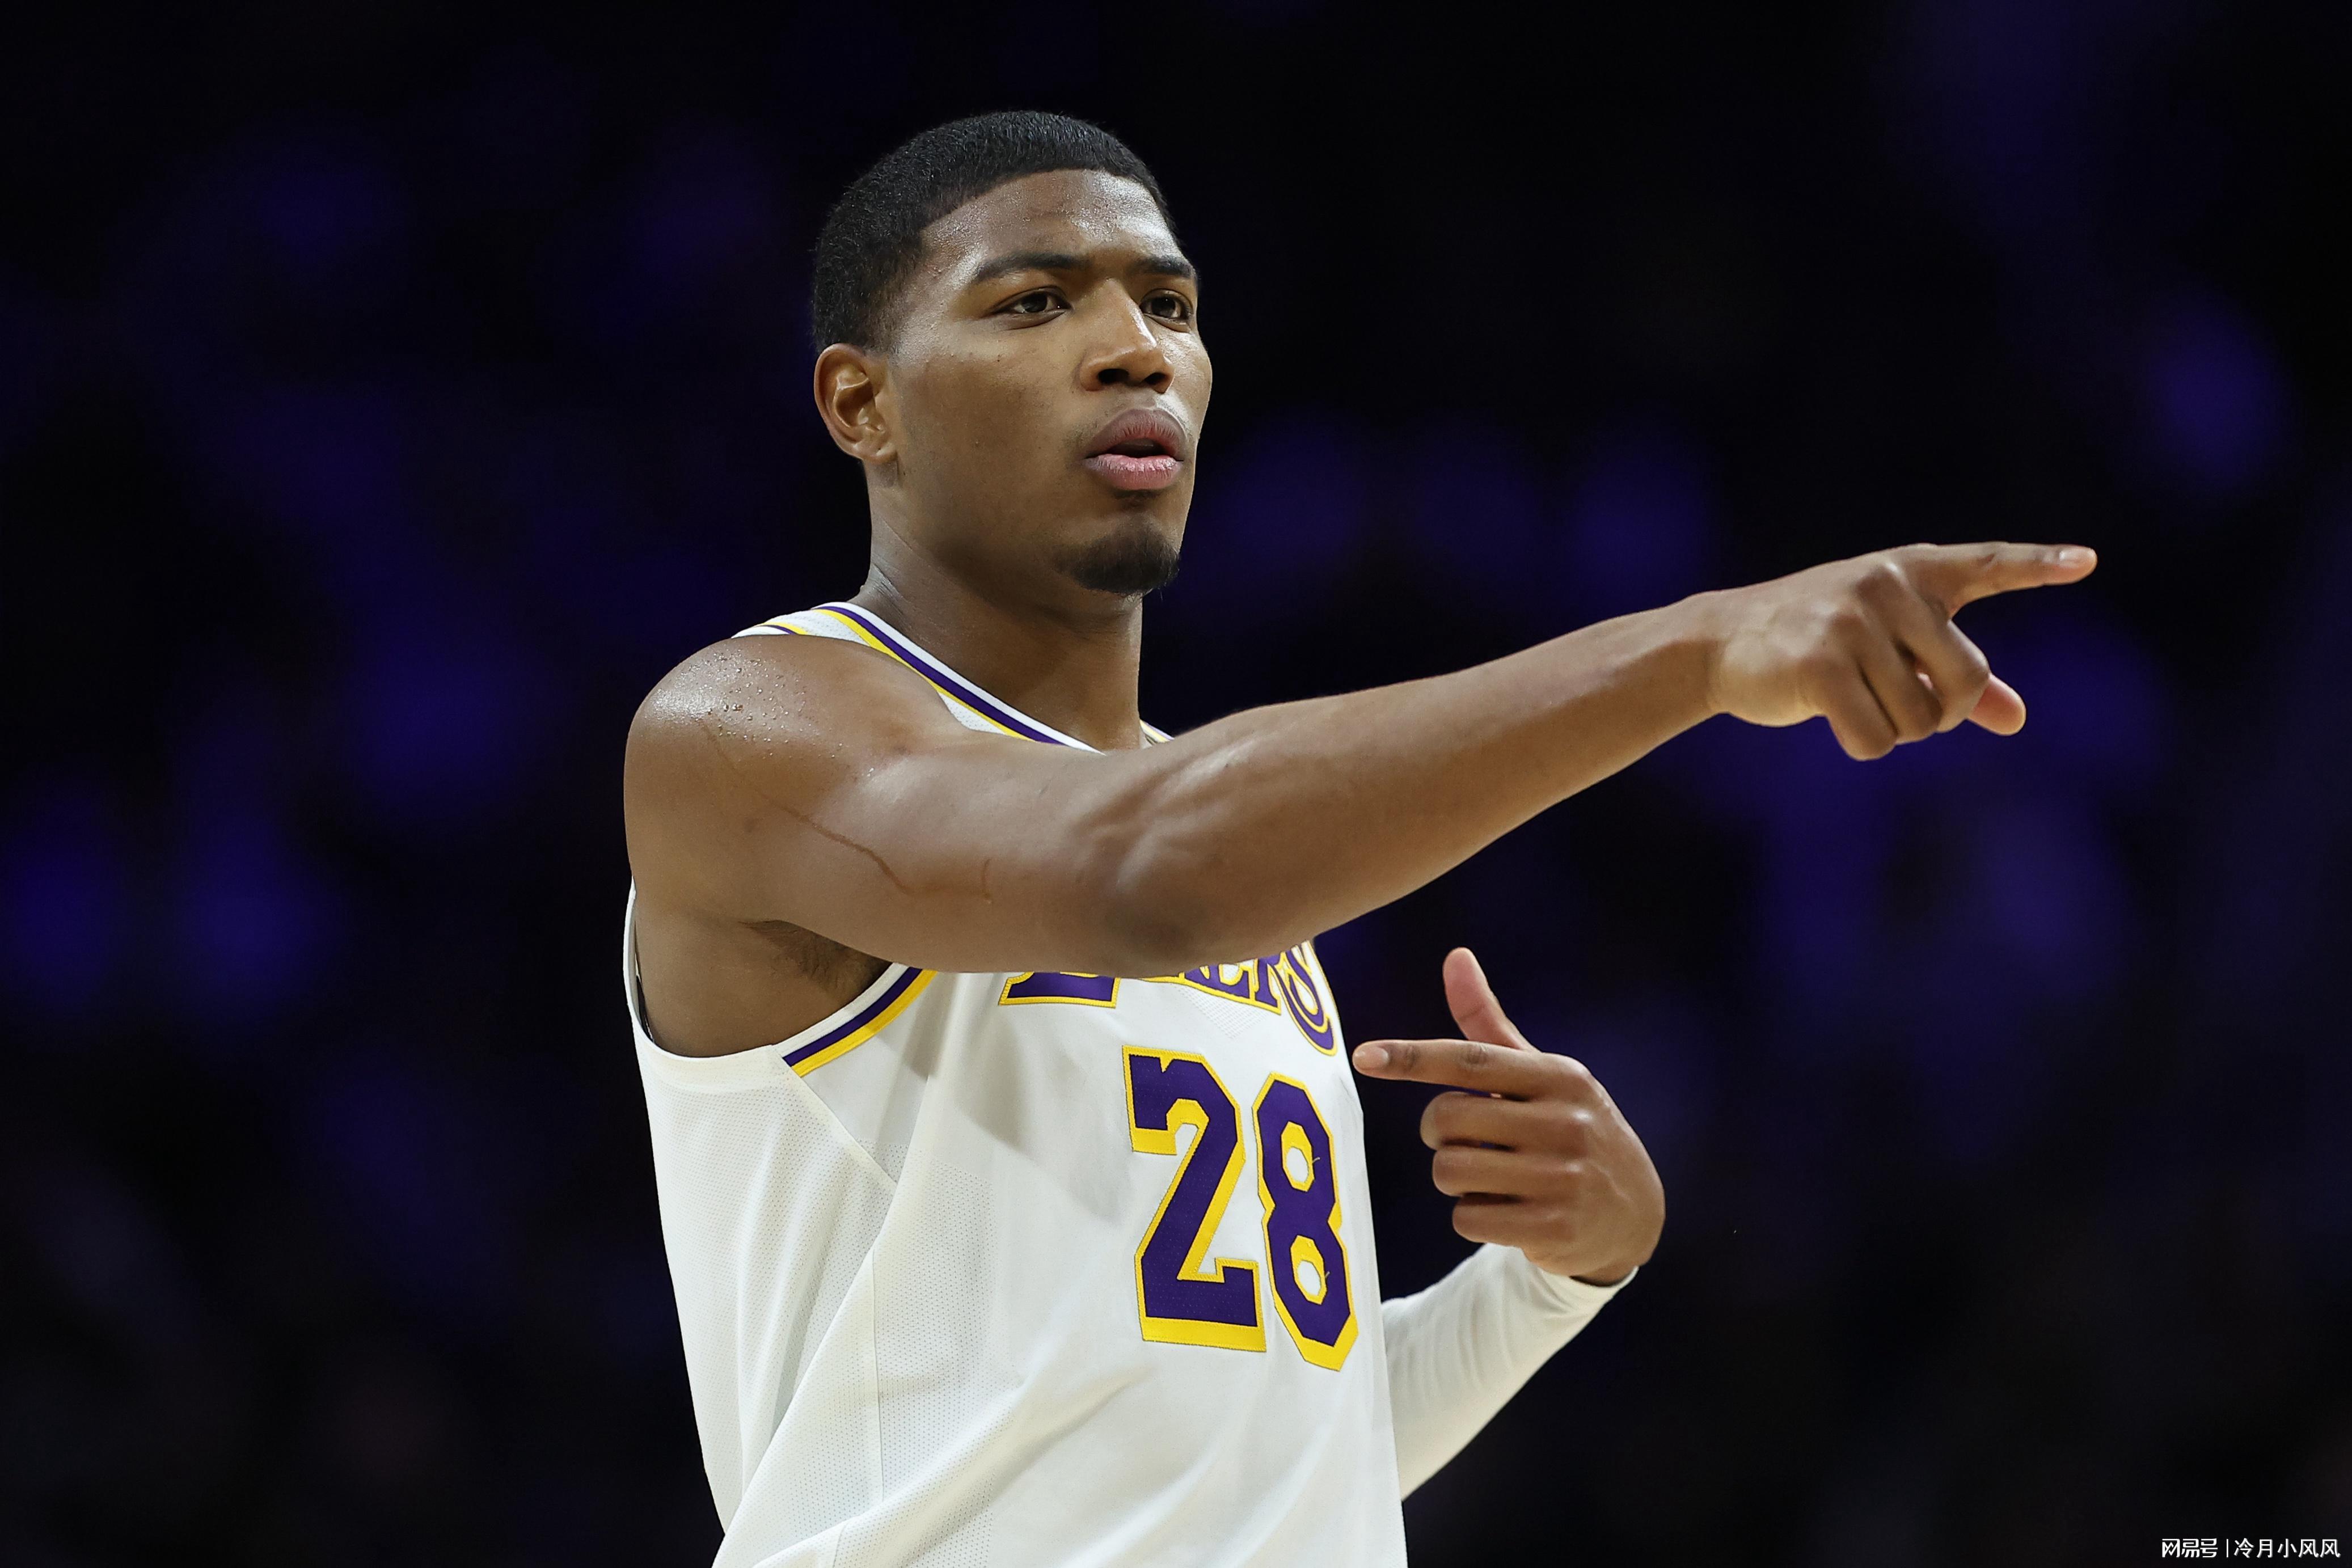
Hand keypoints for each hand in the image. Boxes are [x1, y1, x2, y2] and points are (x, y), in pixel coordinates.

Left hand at [1352, 949, 1663, 1284]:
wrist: (1634, 1213)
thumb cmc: (1568, 1129)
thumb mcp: (1541, 1075)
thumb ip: (1489, 1025)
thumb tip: (1456, 955)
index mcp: (1559, 1076)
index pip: (1471, 1060)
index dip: (1412, 1057)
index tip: (1364, 1056)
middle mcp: (1565, 1122)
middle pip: (1447, 1120)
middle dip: (1439, 1133)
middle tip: (1464, 1140)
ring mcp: (1563, 1178)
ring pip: (1450, 1172)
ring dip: (1454, 1179)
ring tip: (1491, 1177)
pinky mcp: (1554, 1229)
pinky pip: (1467, 1220)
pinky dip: (1473, 1217)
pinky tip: (1508, 1211)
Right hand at [1700, 541, 2097, 759]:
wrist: (1720, 641)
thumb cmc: (1814, 640)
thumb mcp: (1888, 645)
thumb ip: (1951, 675)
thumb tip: (2018, 719)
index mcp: (1909, 571)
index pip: (1985, 565)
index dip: (2037, 565)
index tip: (2087, 562)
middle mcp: (1886, 587)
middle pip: (1968, 681)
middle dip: (1944, 714)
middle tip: (1907, 707)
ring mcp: (1850, 622)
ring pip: (1920, 719)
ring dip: (1893, 729)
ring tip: (1852, 700)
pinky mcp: (1819, 665)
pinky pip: (1876, 739)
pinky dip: (1862, 743)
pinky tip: (1830, 716)